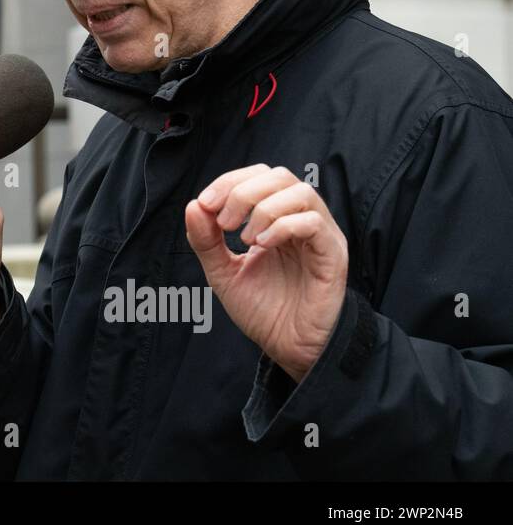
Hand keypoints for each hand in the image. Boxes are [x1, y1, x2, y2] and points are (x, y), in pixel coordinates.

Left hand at [185, 164, 348, 382]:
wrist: (289, 348)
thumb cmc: (263, 310)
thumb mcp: (223, 272)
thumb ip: (206, 241)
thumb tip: (193, 206)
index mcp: (277, 219)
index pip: (258, 177)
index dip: (229, 182)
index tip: (205, 204)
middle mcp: (301, 220)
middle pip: (279, 176)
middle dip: (243, 191)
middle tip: (225, 223)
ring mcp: (320, 236)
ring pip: (301, 192)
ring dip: (263, 208)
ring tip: (246, 238)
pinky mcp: (332, 255)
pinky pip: (314, 223)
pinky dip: (283, 226)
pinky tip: (263, 245)